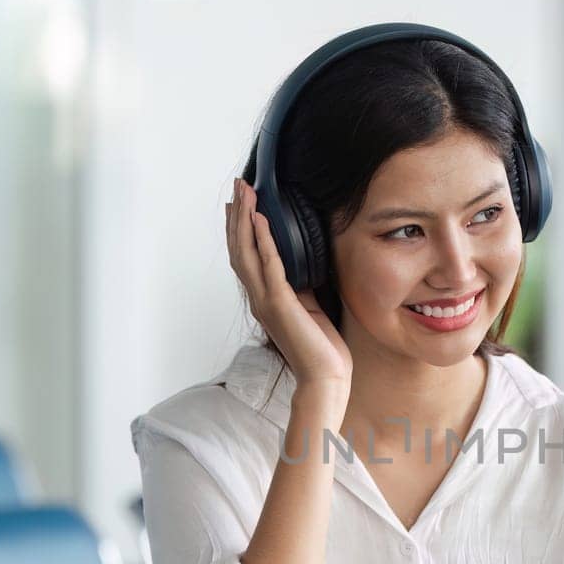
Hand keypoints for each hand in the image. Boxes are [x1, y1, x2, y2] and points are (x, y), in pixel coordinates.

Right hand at [226, 178, 352, 392]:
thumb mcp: (310, 307)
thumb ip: (299, 286)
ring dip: (245, 219)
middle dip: (238, 215)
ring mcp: (266, 301)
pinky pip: (269, 265)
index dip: (239, 229)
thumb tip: (300, 264)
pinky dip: (263, 240)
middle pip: (239, 249)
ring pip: (247, 252)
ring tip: (246, 193)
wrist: (325, 377)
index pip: (245, 257)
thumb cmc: (320, 348)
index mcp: (265, 299)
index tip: (239, 204)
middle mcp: (259, 298)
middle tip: (239, 186)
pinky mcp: (280, 304)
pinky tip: (261, 220)